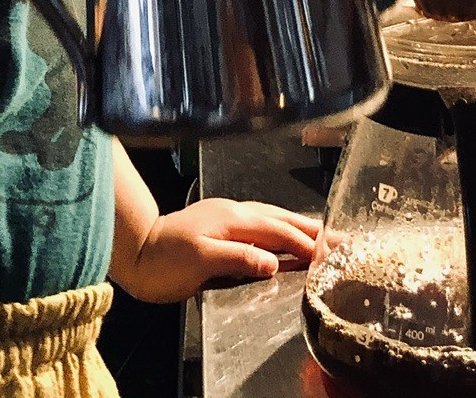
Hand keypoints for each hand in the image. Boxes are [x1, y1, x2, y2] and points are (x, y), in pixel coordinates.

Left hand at [115, 199, 319, 303]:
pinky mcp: (219, 224)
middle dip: (313, 229)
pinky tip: (284, 235)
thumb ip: (238, 258)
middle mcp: (234, 213)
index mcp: (233, 220)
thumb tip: (275, 262)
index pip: (279, 231)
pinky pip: (261, 222)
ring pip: (272, 217)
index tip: (334, 253)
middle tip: (343, 239)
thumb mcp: (200, 260)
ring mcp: (227, 216)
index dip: (308, 243)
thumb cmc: (163, 259)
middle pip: (282, 219)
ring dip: (300, 226)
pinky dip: (280, 228)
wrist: (133, 249)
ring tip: (324, 235)